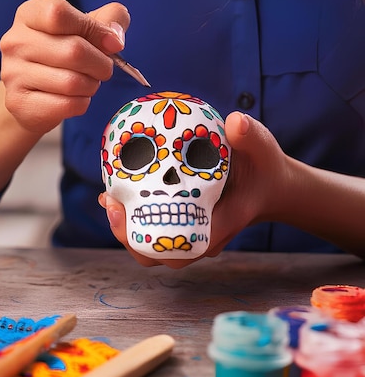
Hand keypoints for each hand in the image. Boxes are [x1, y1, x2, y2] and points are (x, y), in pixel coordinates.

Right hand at [0, 0, 129, 133]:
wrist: (32, 94)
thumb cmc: (63, 53)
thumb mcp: (86, 26)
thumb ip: (110, 19)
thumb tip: (114, 39)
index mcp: (29, 14)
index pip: (59, 13)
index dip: (94, 29)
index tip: (111, 43)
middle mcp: (15, 41)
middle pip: (74, 50)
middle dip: (100, 64)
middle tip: (103, 69)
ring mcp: (13, 73)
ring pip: (72, 82)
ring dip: (91, 85)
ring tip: (87, 83)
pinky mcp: (19, 102)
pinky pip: (67, 105)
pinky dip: (82, 103)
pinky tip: (75, 98)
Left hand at [99, 112, 289, 266]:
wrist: (269, 186)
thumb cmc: (264, 168)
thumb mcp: (262, 148)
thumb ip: (250, 135)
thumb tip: (234, 121)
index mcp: (223, 223)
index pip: (185, 245)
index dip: (153, 239)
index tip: (129, 212)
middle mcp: (205, 237)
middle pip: (161, 256)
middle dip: (129, 237)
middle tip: (109, 202)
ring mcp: (194, 236)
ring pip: (154, 249)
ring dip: (127, 230)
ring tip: (107, 200)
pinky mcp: (185, 227)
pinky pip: (155, 233)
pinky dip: (134, 220)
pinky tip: (116, 195)